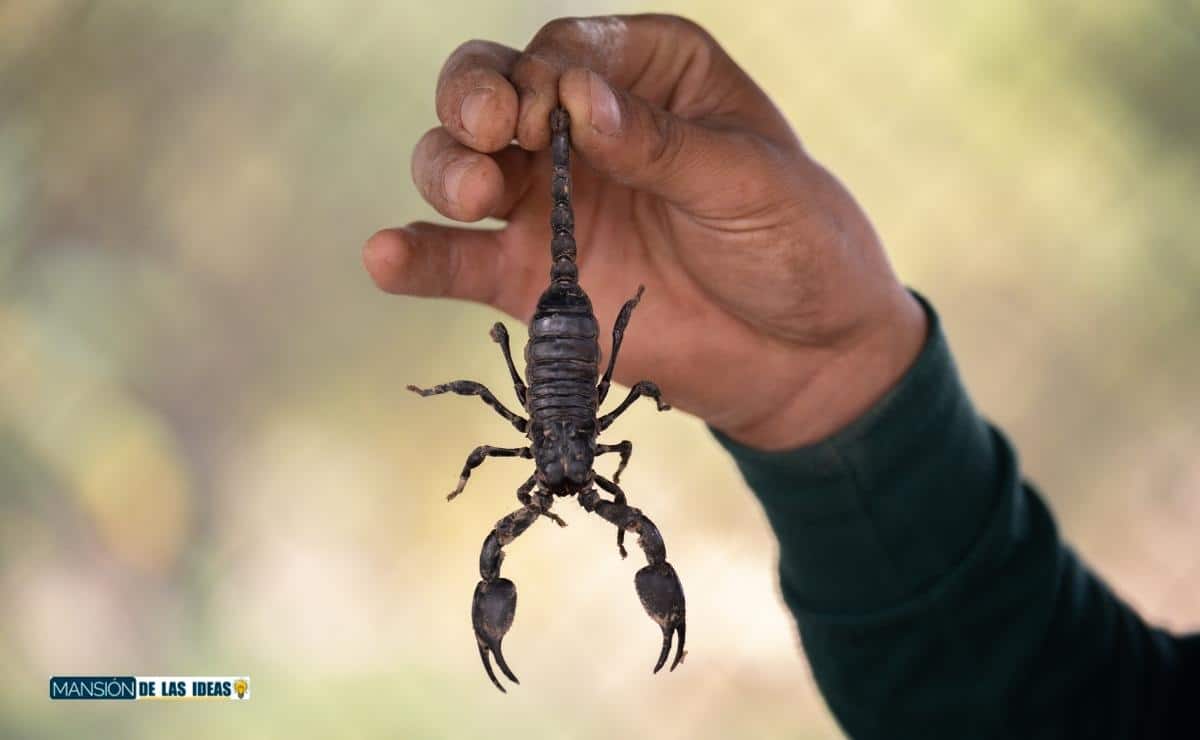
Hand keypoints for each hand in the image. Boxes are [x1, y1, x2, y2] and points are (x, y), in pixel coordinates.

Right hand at [364, 14, 925, 449]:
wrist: (806, 357)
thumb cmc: (797, 245)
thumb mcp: (750, 182)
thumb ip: (662, 144)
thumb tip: (578, 102)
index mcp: (649, 76)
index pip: (566, 50)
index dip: (542, 73)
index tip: (551, 114)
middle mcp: (585, 129)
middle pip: (492, 89)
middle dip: (475, 100)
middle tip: (492, 132)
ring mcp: (551, 204)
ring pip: (460, 163)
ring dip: (446, 168)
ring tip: (472, 195)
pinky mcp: (532, 277)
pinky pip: (458, 261)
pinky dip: (418, 257)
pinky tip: (386, 256)